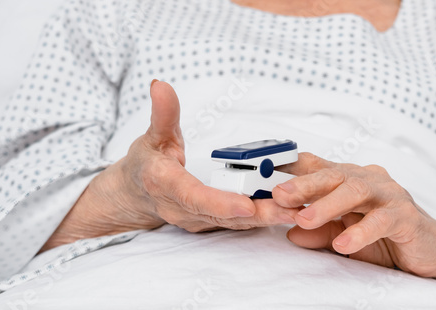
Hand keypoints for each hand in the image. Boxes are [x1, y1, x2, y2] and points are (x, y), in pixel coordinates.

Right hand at [41, 80, 296, 251]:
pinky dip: (263, 219)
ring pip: (235, 223)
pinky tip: (289, 213)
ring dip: (267, 219)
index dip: (221, 203)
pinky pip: (238, 223)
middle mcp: (182, 209)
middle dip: (258, 215)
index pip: (194, 196)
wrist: (137, 194)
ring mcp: (197, 220)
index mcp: (165, 184)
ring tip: (298, 212)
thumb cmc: (147, 163)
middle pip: (223, 216)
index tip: (246, 205)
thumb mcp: (152, 135)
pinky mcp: (210, 223)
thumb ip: (163, 113)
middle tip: (290, 210)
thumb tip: (161, 86)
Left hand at [274, 153, 435, 308]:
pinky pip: (383, 219)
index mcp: (350, 179)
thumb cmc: (385, 239)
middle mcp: (370, 179)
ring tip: (304, 219)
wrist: (432, 253)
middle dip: (303, 183)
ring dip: (327, 205)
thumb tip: (289, 231)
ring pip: (357, 191)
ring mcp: (390, 194)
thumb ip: (318, 231)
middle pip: (333, 174)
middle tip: (278, 195)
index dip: (289, 169)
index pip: (316, 167)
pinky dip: (361, 231)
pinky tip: (344, 243)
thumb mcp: (342, 236)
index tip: (261, 175)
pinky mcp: (408, 215)